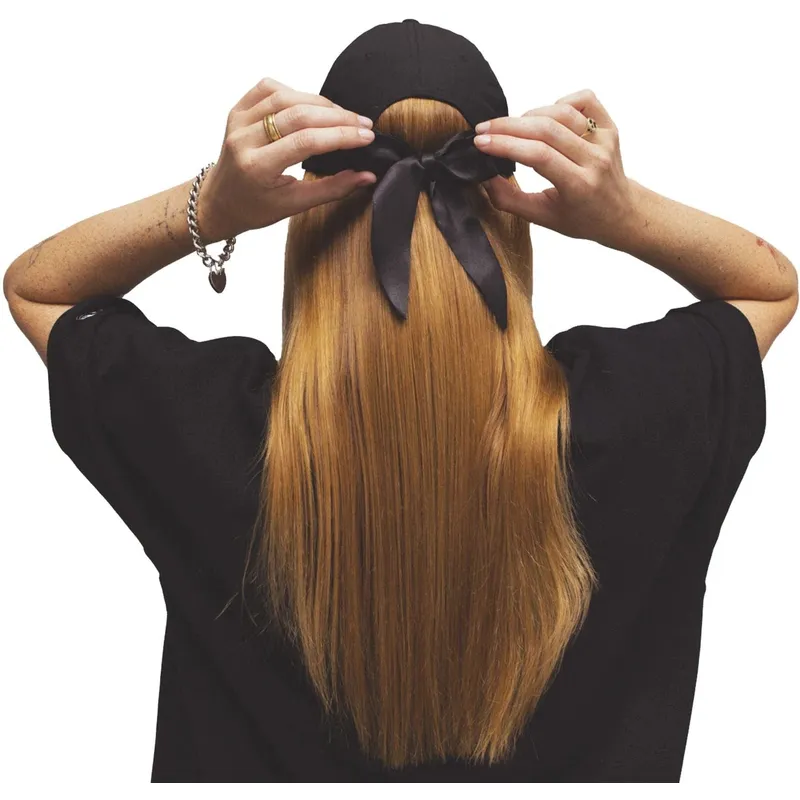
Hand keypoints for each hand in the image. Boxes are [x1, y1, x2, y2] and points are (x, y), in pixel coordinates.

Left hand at [197, 77, 377, 241]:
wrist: (219, 200)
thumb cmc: (255, 207)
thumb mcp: (294, 205)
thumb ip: (332, 188)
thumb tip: (367, 176)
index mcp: (256, 167)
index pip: (306, 142)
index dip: (340, 136)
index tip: (365, 136)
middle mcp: (243, 139)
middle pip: (298, 115)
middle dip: (337, 117)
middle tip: (362, 124)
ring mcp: (238, 121)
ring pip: (286, 96)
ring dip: (321, 103)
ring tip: (344, 116)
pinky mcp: (237, 109)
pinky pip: (270, 88)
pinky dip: (296, 92)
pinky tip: (312, 105)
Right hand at [473, 89, 637, 248]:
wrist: (620, 213)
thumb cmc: (581, 218)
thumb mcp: (542, 217)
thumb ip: (510, 200)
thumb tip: (484, 177)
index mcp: (579, 185)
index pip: (538, 155)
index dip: (505, 145)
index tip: (481, 142)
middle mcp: (595, 159)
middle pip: (546, 129)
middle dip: (508, 125)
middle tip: (485, 129)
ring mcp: (605, 140)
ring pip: (561, 111)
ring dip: (529, 115)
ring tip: (512, 128)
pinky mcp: (610, 126)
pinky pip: (583, 99)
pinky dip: (559, 103)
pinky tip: (547, 119)